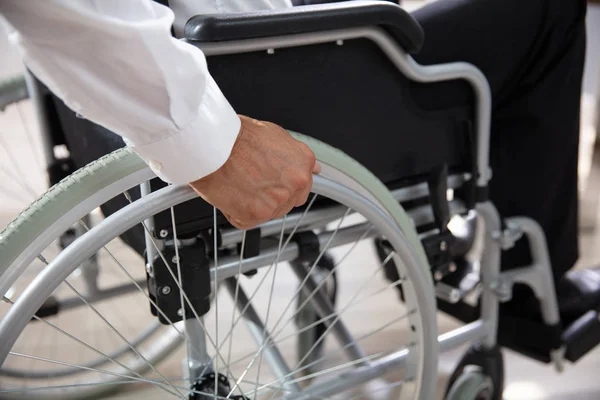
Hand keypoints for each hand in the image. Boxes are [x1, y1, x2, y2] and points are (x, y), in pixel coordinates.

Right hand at [188, 115, 320, 229]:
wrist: (215, 144)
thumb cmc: (237, 136)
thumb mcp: (276, 135)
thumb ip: (296, 156)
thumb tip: (313, 168)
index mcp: (302, 164)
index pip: (302, 186)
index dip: (282, 185)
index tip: (270, 182)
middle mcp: (295, 183)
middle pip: (287, 202)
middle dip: (270, 196)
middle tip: (250, 181)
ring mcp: (278, 201)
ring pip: (267, 213)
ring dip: (253, 204)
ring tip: (238, 183)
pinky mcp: (257, 215)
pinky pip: (245, 221)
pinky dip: (235, 212)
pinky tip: (230, 192)